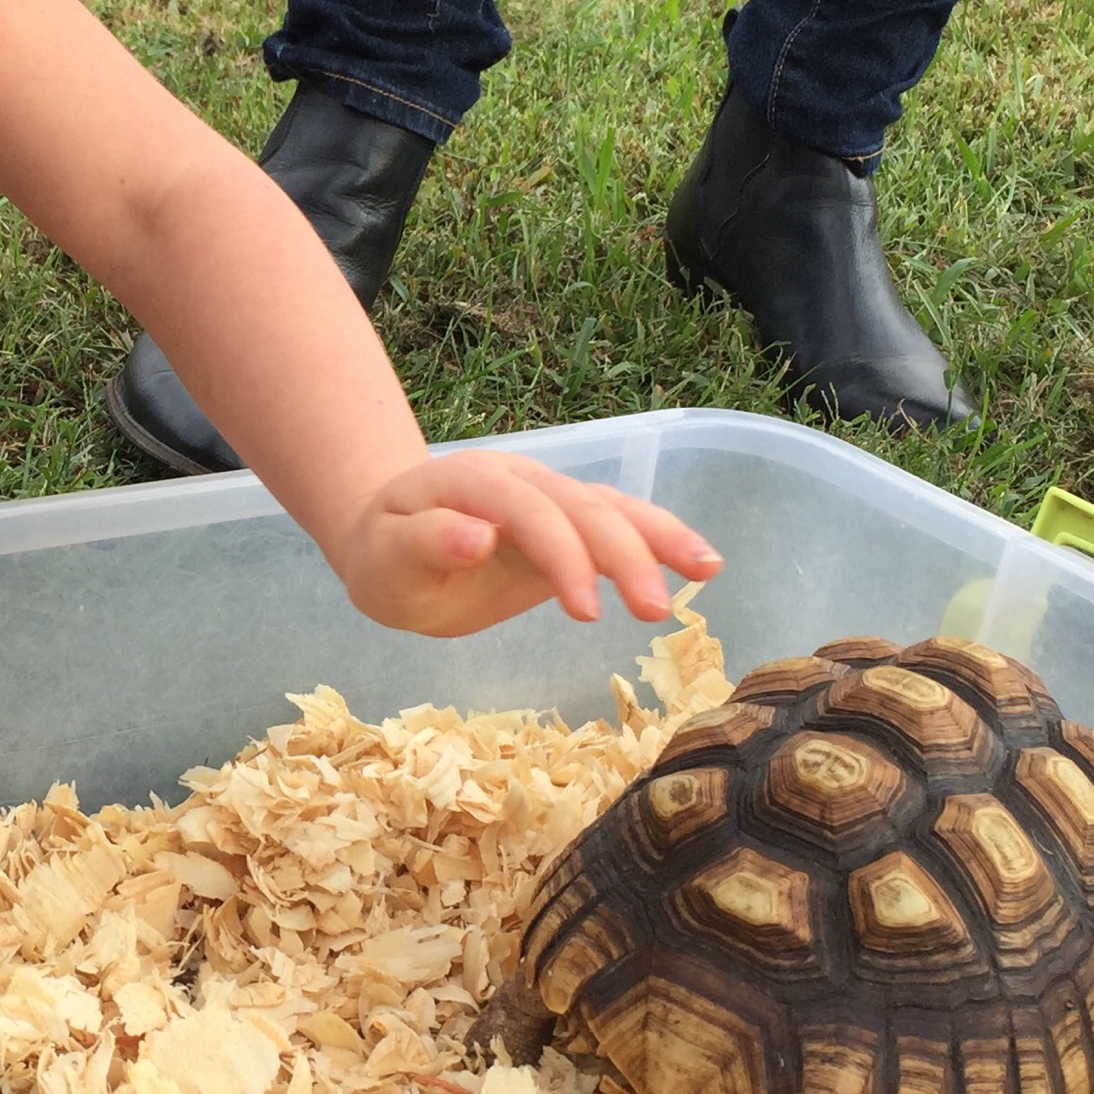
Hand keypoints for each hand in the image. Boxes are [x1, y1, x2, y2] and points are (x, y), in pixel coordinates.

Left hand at [330, 450, 721, 638]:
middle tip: (656, 612)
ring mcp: (550, 499)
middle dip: (624, 555)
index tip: (585, 614)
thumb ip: (426, 543)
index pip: (528, 511)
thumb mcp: (386, 558)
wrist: (392, 541)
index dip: (562, 556)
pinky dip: (660, 541)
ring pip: (613, 508)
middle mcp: (521, 480)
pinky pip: (620, 527)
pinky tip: (702, 565)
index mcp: (473, 482)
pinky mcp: (570, 527)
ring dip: (659, 538)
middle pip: (582, 507)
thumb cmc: (386, 555)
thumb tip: (478, 536)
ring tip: (707, 570)